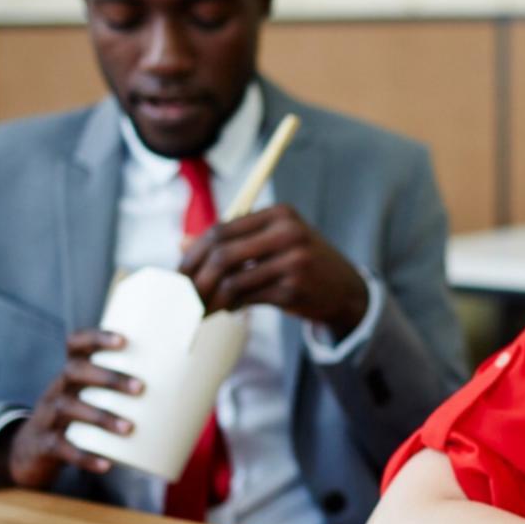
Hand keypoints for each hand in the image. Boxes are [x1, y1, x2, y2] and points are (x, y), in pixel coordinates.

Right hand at [0, 329, 139, 487]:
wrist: (29, 451)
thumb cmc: (75, 418)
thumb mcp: (88, 398)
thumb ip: (119, 391)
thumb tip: (179, 395)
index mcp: (70, 374)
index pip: (75, 344)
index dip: (96, 338)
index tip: (123, 340)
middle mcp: (57, 389)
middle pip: (75, 372)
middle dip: (108, 378)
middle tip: (141, 388)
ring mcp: (46, 416)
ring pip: (69, 409)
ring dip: (101, 417)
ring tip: (128, 428)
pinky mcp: (44, 444)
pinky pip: (61, 448)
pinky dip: (84, 456)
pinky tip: (106, 464)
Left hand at [178, 204, 367, 337]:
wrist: (345, 289)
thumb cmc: (302, 262)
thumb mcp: (273, 241)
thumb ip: (232, 240)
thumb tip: (181, 243)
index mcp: (280, 214)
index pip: (221, 230)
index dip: (193, 253)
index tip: (179, 273)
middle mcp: (288, 233)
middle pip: (222, 254)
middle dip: (196, 278)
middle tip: (182, 295)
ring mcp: (293, 261)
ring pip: (231, 280)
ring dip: (209, 298)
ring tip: (200, 308)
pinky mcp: (293, 290)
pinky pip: (247, 298)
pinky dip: (230, 306)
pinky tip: (228, 309)